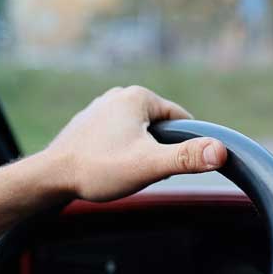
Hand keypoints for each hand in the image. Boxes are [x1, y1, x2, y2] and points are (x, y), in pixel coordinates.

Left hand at [42, 85, 226, 201]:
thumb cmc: (97, 169)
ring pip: (137, 135)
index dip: (182, 147)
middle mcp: (118, 95)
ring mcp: (100, 108)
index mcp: (138, 96)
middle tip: (138, 172)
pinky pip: (116, 139)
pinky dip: (118, 155)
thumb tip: (222, 151)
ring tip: (118, 171)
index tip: (167, 167)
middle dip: (156, 152)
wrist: (50, 178)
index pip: (181, 120)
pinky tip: (106, 169)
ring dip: (136, 155)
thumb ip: (186, 158)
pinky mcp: (88, 124)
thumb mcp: (149, 165)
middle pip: (158, 128)